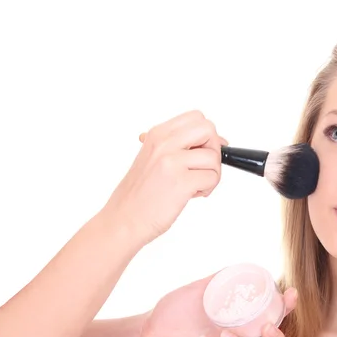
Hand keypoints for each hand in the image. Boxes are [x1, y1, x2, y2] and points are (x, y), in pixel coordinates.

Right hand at [101, 110, 226, 246]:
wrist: (123, 219)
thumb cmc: (139, 194)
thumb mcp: (153, 158)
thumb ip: (178, 146)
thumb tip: (213, 140)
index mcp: (157, 134)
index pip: (196, 117)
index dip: (207, 135)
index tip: (205, 150)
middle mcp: (163, 144)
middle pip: (208, 129)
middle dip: (214, 149)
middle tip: (203, 167)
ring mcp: (172, 162)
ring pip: (214, 157)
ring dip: (211, 174)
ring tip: (195, 186)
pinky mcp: (181, 182)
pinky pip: (212, 177)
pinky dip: (208, 188)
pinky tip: (192, 194)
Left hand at [137, 273, 297, 336]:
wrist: (147, 329)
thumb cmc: (177, 310)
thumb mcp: (199, 289)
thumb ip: (219, 279)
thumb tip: (240, 265)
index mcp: (241, 322)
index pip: (273, 318)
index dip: (286, 309)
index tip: (289, 294)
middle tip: (266, 326)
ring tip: (227, 334)